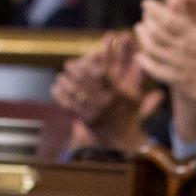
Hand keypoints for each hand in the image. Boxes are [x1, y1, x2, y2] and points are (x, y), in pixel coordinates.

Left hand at [54, 32, 161, 148]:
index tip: (84, 57)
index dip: (89, 64)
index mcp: (117, 93)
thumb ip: (136, 76)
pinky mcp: (86, 119)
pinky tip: (56, 89)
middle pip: (84, 81)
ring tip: (61, 77)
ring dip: (65, 83)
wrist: (122, 138)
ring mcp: (95, 111)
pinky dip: (60, 96)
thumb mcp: (135, 95)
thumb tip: (139, 58)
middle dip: (73, 71)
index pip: (101, 74)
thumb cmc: (128, 112)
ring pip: (74, 92)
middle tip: (66, 66)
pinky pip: (69, 105)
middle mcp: (105, 102)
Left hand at [134, 0, 195, 107]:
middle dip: (146, 20)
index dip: (154, 9)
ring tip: (140, 28)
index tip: (147, 3)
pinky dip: (144, 62)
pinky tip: (140, 55)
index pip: (169, 19)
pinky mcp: (175, 79)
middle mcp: (184, 50)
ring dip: (143, 37)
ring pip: (153, 48)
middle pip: (157, 32)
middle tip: (143, 15)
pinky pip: (154, 70)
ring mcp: (178, 65)